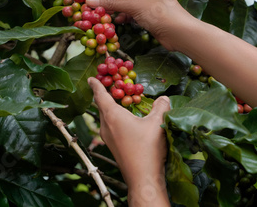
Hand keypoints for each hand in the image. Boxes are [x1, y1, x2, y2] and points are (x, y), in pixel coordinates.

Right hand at [81, 0, 190, 51]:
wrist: (181, 33)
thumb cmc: (161, 14)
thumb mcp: (134, 6)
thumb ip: (112, 2)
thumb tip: (89, 0)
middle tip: (85, 4)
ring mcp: (147, 2)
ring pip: (123, 3)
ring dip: (111, 8)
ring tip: (97, 13)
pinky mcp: (148, 15)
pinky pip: (129, 12)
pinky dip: (121, 16)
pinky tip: (115, 21)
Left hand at [88, 77, 170, 205]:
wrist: (143, 178)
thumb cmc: (147, 148)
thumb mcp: (157, 123)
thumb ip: (160, 106)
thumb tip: (163, 98)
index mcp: (112, 116)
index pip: (100, 95)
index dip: (97, 85)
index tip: (92, 78)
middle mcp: (106, 125)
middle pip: (102, 105)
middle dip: (105, 94)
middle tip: (113, 85)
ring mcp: (107, 138)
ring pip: (106, 117)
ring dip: (111, 107)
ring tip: (122, 101)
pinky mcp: (113, 146)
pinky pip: (110, 126)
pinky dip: (115, 118)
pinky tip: (128, 121)